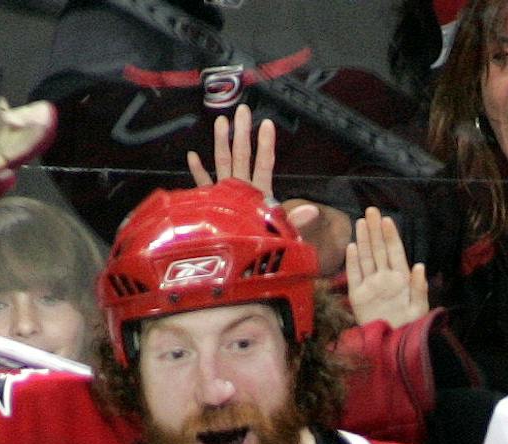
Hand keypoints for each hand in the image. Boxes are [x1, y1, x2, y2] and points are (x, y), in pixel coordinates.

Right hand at [185, 104, 324, 254]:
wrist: (240, 269)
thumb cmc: (263, 252)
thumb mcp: (281, 235)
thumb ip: (294, 221)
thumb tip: (314, 210)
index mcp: (259, 195)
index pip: (263, 165)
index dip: (265, 145)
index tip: (267, 124)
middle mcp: (242, 191)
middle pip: (242, 157)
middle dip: (242, 133)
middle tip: (243, 109)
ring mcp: (226, 196)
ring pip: (223, 164)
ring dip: (222, 143)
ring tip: (222, 121)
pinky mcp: (211, 206)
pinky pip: (204, 186)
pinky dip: (198, 172)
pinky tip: (192, 156)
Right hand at [345, 207, 428, 329]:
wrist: (394, 346)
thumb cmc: (410, 326)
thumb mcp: (419, 308)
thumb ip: (419, 287)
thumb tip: (419, 266)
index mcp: (401, 278)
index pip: (395, 252)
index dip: (391, 236)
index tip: (387, 220)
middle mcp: (385, 278)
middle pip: (379, 250)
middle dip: (375, 230)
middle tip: (371, 211)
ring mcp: (371, 286)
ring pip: (366, 258)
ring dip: (364, 240)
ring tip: (361, 222)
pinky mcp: (358, 297)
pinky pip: (354, 275)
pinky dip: (352, 262)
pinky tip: (352, 247)